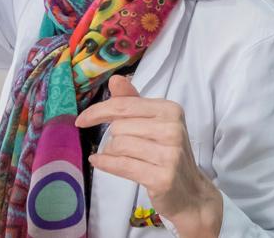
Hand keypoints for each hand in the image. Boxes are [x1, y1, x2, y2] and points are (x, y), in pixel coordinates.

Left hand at [76, 76, 222, 237]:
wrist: (190, 193)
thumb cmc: (167, 153)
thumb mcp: (153, 123)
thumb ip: (132, 101)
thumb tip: (115, 80)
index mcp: (170, 110)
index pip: (123, 105)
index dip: (97, 112)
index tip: (82, 119)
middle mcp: (172, 129)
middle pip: (119, 127)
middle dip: (113, 138)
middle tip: (124, 148)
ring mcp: (170, 155)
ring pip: (119, 146)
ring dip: (112, 153)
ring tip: (123, 158)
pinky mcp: (163, 177)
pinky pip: (122, 165)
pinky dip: (106, 164)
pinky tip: (98, 162)